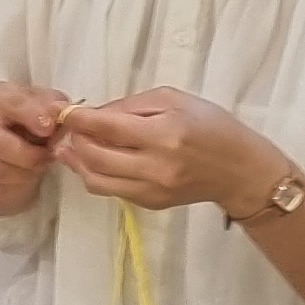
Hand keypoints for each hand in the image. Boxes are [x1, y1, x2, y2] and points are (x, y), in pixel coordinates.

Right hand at [0, 82, 72, 218]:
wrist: (2, 152)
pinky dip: (17, 185)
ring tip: (38, 163)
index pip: (13, 103)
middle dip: (29, 155)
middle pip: (0, 144)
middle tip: (47, 156)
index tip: (49, 127)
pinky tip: (24, 175)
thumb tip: (62, 110)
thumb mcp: (41, 107)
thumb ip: (53, 106)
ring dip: (27, 172)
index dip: (33, 115)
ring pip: (1, 171)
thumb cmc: (23, 124)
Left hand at [53, 89, 288, 215]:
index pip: (108, 128)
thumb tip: (95, 114)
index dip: (79, 120)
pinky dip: (96, 175)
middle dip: (75, 141)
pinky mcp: (150, 204)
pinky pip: (111, 191)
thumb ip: (132, 105)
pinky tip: (93, 161)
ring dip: (78, 162)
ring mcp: (151, 190)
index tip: (64, 111)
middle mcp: (155, 166)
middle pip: (95, 157)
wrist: (240, 170)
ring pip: (96, 180)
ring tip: (70, 147)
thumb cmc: (212, 126)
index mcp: (164, 134)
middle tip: (67, 129)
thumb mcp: (175, 100)